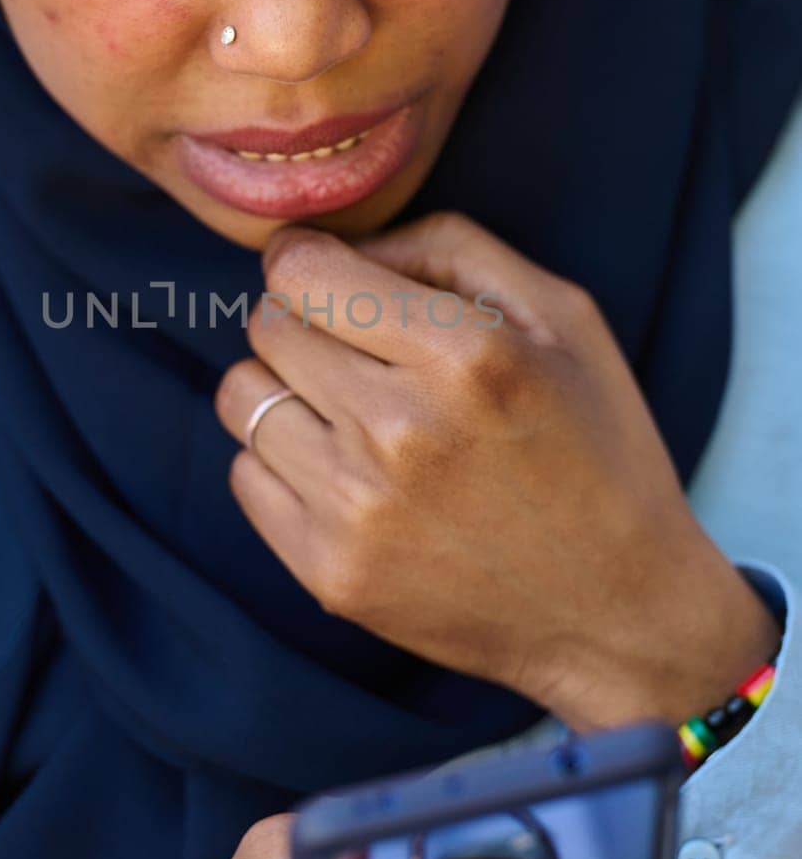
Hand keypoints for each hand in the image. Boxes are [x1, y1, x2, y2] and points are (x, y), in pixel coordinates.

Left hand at [213, 213, 780, 729]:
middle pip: (267, 326)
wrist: (616, 613)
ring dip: (286, 391)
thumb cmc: (596, 450)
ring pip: (243, 396)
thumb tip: (346, 245)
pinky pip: (245, 475)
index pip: (301, 270)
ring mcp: (356, 509)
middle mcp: (399, 429)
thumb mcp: (563, 317)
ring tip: (350, 414)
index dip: (306, 261)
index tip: (328, 277)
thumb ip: (449, 248)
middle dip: (303, 321)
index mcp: (465, 354)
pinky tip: (347, 474)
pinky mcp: (328, 572)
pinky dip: (283, 463)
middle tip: (357, 351)